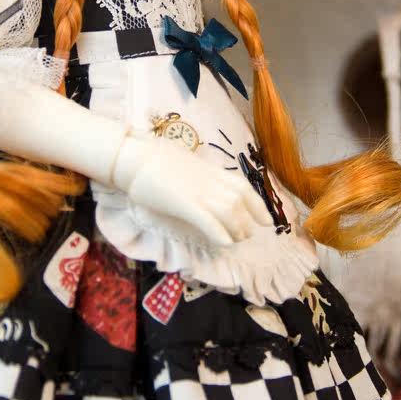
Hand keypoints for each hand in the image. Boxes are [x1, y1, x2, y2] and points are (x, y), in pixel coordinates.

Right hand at [110, 132, 271, 246]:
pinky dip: (220, 232)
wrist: (134, 156)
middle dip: (247, 220)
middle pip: (239, 201)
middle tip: (246, 235)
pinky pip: (208, 220)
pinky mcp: (183, 203)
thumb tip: (205, 182)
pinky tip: (225, 243)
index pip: (242, 186)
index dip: (258, 204)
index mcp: (210, 170)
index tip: (266, 220)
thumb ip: (199, 174)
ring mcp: (197, 191)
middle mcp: (209, 180)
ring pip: (229, 211)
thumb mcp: (185, 163)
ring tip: (236, 239)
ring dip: (236, 228)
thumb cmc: (153, 158)